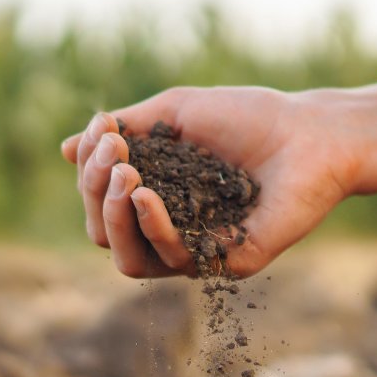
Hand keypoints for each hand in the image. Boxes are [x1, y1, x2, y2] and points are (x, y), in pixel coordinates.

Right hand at [61, 86, 361, 277]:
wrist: (311, 133)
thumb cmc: (248, 117)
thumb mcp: (175, 112)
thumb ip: (124, 130)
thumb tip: (66, 149)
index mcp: (157, 196)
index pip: (101, 202)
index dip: (90, 171)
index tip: (106, 131)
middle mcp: (172, 229)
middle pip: (104, 234)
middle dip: (94, 193)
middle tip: (114, 154)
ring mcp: (197, 250)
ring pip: (128, 259)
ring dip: (113, 216)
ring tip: (125, 175)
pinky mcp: (225, 263)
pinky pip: (172, 261)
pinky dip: (151, 228)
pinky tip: (146, 194)